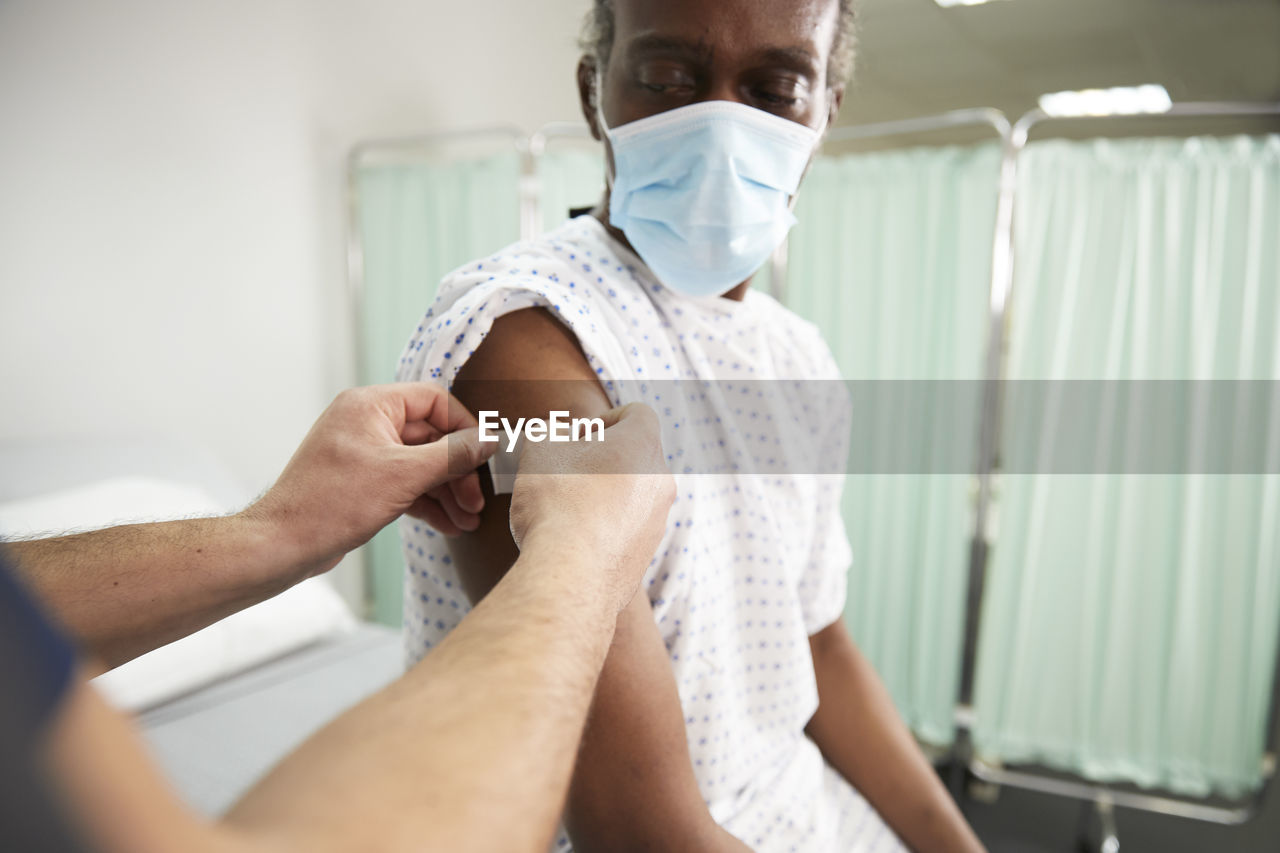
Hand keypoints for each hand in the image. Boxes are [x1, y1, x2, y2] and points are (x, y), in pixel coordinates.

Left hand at [246, 383, 496, 576]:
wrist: (282, 545)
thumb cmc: (332, 503)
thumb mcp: (403, 476)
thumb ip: (452, 455)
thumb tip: (490, 439)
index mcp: (371, 405)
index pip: (435, 401)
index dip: (465, 428)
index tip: (485, 456)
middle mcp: (367, 422)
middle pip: (431, 437)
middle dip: (458, 471)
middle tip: (476, 502)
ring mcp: (364, 453)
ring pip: (421, 464)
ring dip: (447, 492)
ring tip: (467, 521)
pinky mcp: (362, 482)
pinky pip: (405, 483)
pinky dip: (427, 502)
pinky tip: (449, 526)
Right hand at [509, 403, 674, 611]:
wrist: (571, 574)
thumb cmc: (558, 502)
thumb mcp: (541, 449)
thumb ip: (552, 432)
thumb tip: (558, 436)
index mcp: (643, 444)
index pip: (637, 414)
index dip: (605, 419)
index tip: (579, 437)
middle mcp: (660, 481)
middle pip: (637, 455)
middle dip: (604, 458)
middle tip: (568, 470)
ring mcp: (657, 520)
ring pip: (634, 495)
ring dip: (605, 494)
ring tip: (568, 508)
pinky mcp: (646, 554)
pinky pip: (628, 529)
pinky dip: (606, 527)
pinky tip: (575, 538)